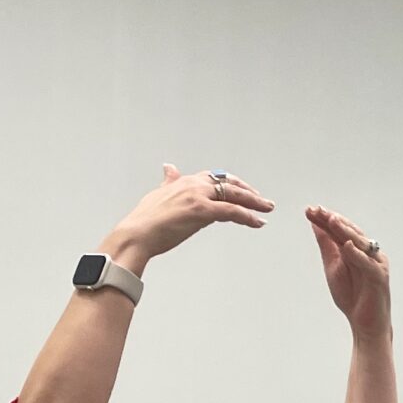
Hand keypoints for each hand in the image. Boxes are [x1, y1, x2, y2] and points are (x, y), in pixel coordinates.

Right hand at [105, 165, 273, 269]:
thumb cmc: (144, 222)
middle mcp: (192, 184)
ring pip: (234, 195)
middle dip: (248, 192)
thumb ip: (168, 182)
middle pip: (228, 183)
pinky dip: (248, 216)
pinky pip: (232, 211)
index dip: (231, 183)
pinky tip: (258, 222)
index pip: (214, 177)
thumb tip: (169, 168)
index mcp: (183, 181)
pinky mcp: (201, 211)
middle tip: (263, 201)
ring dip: (254, 203)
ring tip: (267, 210)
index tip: (243, 190)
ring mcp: (197, 196)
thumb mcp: (158, 195)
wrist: (135, 235)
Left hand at [307, 205, 391, 339]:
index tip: (309, 210)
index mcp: (357, 249)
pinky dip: (357, 255)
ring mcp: (376, 264)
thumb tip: (316, 225)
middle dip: (333, 220)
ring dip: (346, 231)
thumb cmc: (351, 296)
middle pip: (350, 232)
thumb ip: (327, 246)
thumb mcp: (333, 267)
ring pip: (360, 243)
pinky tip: (347, 245)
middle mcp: (368, 253)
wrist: (364, 324)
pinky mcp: (380, 278)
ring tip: (331, 220)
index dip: (325, 220)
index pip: (340, 230)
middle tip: (317, 210)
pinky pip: (368, 264)